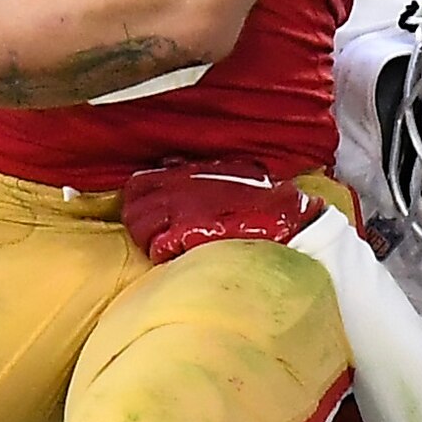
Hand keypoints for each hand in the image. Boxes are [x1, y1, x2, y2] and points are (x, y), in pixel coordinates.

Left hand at [121, 163, 316, 262]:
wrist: (288, 221)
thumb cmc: (266, 200)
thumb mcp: (234, 171)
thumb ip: (201, 170)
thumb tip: (171, 165)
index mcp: (188, 173)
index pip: (140, 184)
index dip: (140, 202)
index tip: (147, 212)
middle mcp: (178, 188)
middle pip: (133, 207)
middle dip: (140, 222)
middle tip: (154, 234)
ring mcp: (180, 211)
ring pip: (140, 226)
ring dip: (148, 238)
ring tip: (166, 246)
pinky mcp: (186, 235)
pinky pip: (156, 247)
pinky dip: (162, 253)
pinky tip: (177, 256)